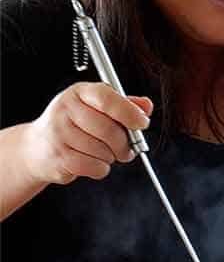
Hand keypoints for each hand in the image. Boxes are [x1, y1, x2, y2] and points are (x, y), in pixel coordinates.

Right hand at [22, 82, 151, 184]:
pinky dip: (101, 168)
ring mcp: (59, 133)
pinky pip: (95, 167)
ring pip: (104, 151)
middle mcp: (65, 110)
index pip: (107, 99)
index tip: (142, 123)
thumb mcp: (98, 107)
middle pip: (109, 130)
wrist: (38, 147)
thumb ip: (124, 105)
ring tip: (102, 152)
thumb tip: (146, 106)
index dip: (130, 113)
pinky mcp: (58, 156)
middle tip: (127, 148)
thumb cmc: (75, 125)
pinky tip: (92, 161)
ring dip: (111, 157)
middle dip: (125, 144)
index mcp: (80, 93)